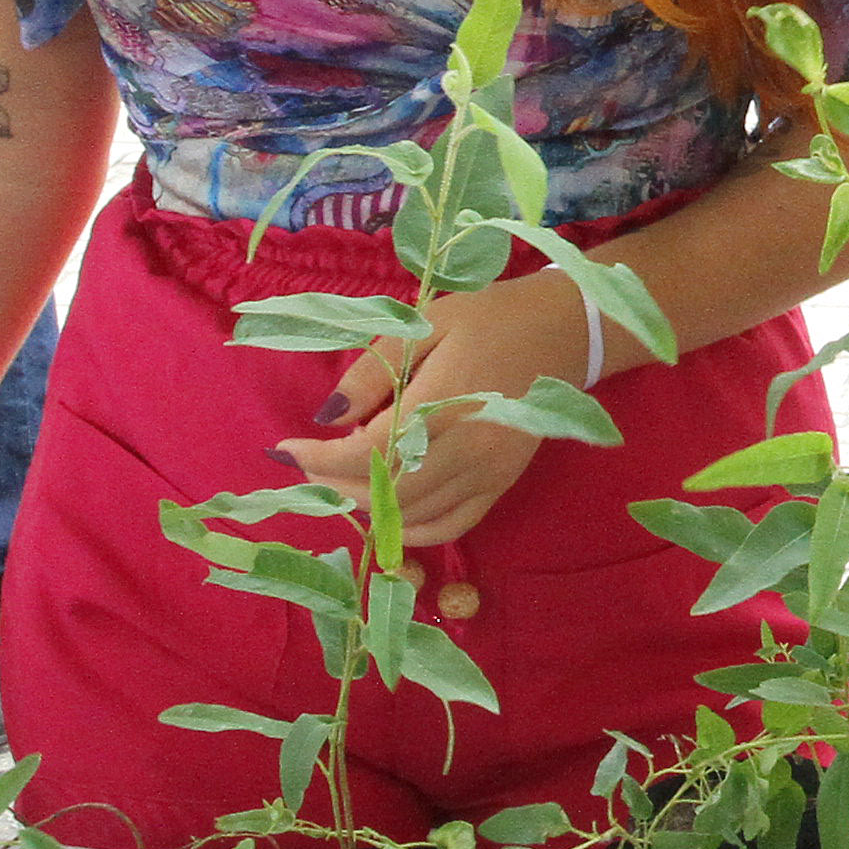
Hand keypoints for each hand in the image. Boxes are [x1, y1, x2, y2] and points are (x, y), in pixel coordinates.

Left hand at [276, 268, 594, 550]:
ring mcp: (488, 473)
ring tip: (339, 482)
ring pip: (415, 515)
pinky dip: (413, 530)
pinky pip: (452, 525)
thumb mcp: (424, 324)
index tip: (285, 449)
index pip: (369, 452)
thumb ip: (373, 372)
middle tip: (307, 466)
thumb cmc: (488, 319)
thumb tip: (326, 417)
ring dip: (368, 507)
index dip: (320, 459)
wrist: (563, 330)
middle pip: (388, 493)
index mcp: (444, 402)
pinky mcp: (501, 484)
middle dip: (336, 485)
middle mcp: (467, 448)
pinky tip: (387, 514)